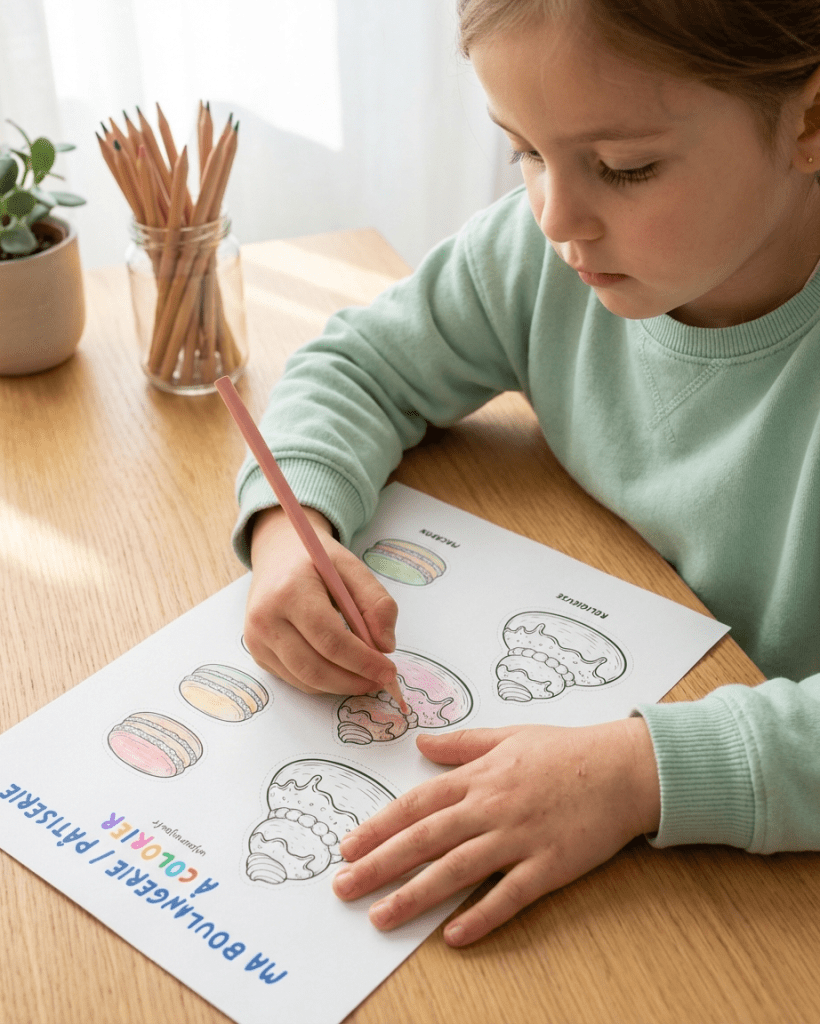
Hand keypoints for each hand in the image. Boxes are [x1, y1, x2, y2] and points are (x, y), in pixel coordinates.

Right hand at [245, 506, 398, 694]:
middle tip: (381, 680)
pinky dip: (323, 682)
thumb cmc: (316, 561)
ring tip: (366, 677)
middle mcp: (266, 618)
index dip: (363, 661)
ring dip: (341, 686)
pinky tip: (341, 670)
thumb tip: (385, 646)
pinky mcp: (257, 652)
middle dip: (353, 681)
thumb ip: (377, 602)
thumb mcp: (352, 567)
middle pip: (315, 668)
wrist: (276, 554)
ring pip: (305, 680)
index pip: (330, 639)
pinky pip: (295, 679)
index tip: (388, 671)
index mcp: (291, 591)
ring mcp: (256, 638)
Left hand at [333, 719, 660, 945]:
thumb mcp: (508, 735)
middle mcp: (491, 807)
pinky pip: (510, 896)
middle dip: (380, 864)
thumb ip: (462, 743)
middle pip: (425, 838)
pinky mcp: (549, 865)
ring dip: (415, 895)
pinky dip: (482, 917)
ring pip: (457, 869)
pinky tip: (454, 936)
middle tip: (343, 887)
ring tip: (381, 917)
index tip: (348, 847)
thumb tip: (421, 742)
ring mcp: (519, 837)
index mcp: (479, 776)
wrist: (623, 767)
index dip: (379, 826)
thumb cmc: (566, 750)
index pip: (417, 803)